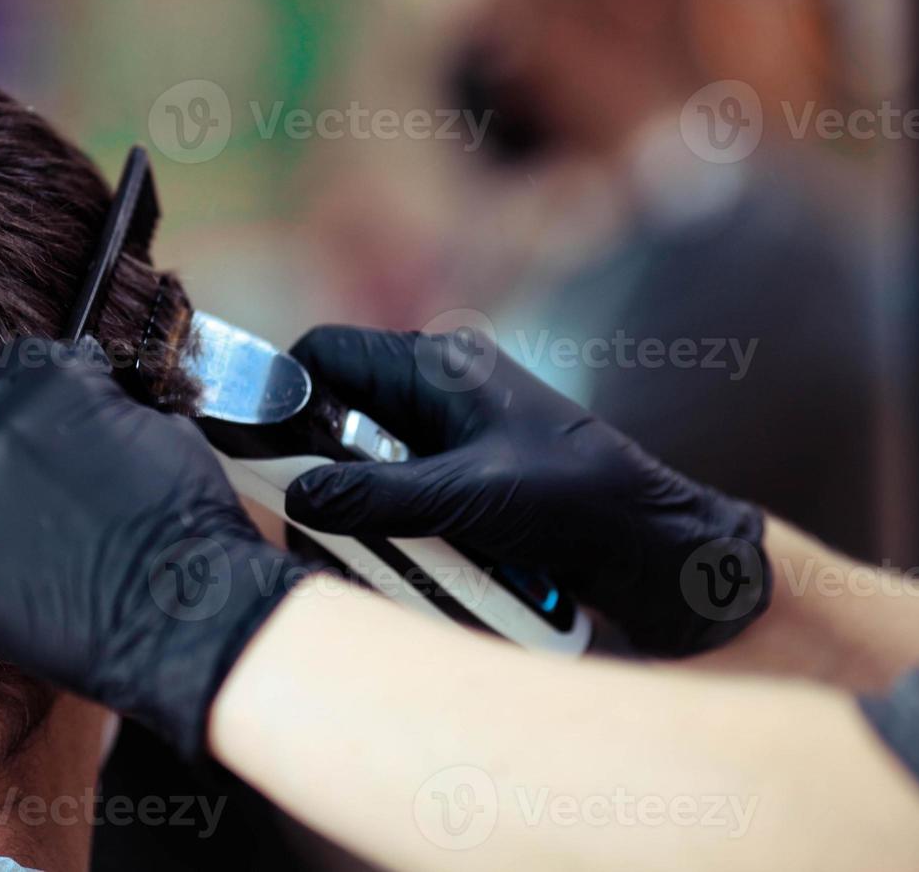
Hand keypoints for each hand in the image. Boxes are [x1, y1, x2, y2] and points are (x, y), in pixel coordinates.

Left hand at [0, 337, 311, 757]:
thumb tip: (91, 410)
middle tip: (40, 503)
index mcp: (51, 378)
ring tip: (23, 556)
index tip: (54, 438)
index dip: (40, 409)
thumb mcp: (162, 430)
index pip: (20, 367)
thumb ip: (106, 409)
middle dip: (2, 454)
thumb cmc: (188, 529)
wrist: (182, 615)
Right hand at [282, 325, 767, 655]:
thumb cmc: (577, 500)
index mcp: (435, 365)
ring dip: (362, 510)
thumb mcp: (468, 497)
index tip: (265, 451)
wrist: (653, 545)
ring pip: (362, 465)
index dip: (287, 393)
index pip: (327, 354)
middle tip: (318, 522)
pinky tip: (416, 564)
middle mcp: (434, 392)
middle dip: (320, 468)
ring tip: (383, 551)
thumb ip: (376, 495)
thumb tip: (297, 499)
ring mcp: (447, 438)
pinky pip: (398, 499)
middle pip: (336, 416)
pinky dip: (393, 531)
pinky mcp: (459, 482)